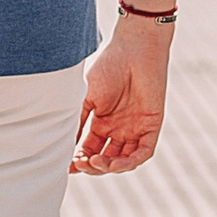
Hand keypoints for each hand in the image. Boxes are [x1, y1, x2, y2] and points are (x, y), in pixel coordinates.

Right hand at [72, 15, 169, 175]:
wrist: (134, 49)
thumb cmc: (108, 67)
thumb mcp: (87, 96)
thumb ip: (78, 120)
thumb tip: (64, 144)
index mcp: (102, 122)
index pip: (90, 149)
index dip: (79, 161)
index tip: (67, 167)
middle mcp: (119, 129)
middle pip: (106, 159)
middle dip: (92, 166)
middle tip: (81, 163)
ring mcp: (135, 128)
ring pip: (124, 160)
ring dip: (110, 167)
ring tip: (96, 162)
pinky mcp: (151, 126)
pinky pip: (143, 152)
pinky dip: (131, 161)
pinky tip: (117, 163)